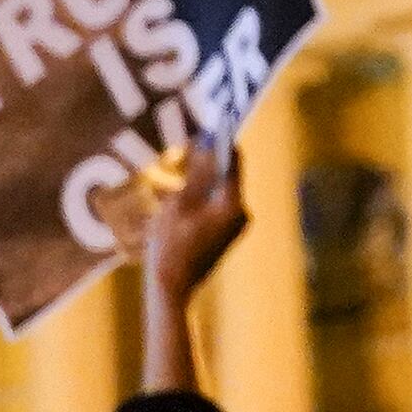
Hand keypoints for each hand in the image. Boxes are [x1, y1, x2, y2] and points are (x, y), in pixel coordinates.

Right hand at [136, 145, 246, 398]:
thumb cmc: (171, 245)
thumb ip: (195, 172)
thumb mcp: (178, 202)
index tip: (210, 121)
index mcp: (233, 203)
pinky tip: (175, 192)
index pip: (233, 160)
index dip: (221, 138)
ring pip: (216, 190)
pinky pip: (212, 205)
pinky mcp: (223, 235)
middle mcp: (240, 213)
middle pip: (226, 174)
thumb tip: (205, 144)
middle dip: (207, 158)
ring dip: (198, 177)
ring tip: (177, 166)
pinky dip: (197, 196)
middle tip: (188, 141)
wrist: (171, 289)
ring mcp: (234, 226)